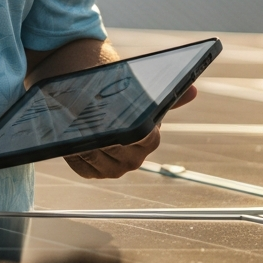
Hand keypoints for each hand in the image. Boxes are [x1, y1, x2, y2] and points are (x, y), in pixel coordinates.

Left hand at [63, 85, 197, 179]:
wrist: (97, 105)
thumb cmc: (122, 99)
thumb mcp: (142, 95)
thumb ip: (168, 97)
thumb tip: (194, 91)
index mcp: (149, 140)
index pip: (145, 137)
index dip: (134, 130)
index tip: (124, 119)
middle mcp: (134, 160)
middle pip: (118, 151)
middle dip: (106, 136)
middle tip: (94, 122)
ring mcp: (112, 168)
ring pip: (98, 159)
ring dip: (86, 143)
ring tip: (75, 127)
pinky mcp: (91, 171)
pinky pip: (82, 166)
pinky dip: (74, 152)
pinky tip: (67, 139)